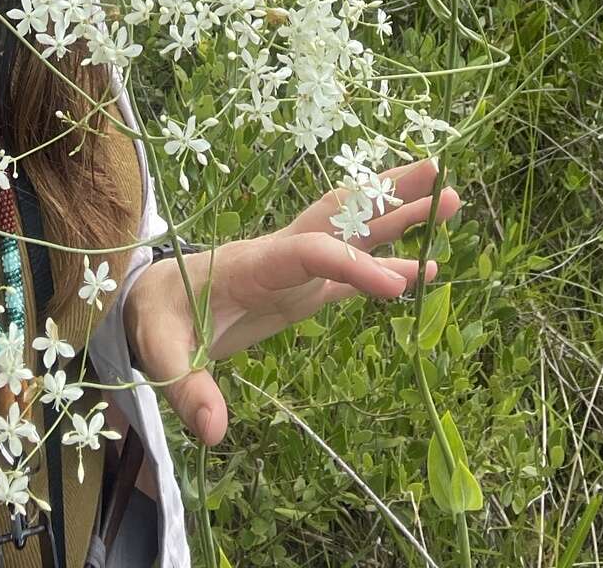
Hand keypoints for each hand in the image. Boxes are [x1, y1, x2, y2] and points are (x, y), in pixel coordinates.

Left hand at [120, 156, 459, 448]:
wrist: (151, 298)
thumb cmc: (157, 316)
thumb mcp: (161, 349)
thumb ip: (188, 386)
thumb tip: (214, 431)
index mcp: (254, 261)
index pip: (312, 251)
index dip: (355, 265)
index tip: (401, 286)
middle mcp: (282, 253)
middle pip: (343, 213)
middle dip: (390, 192)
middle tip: (442, 172)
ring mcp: (296, 267)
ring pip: (355, 232)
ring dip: (400, 214)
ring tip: (451, 198)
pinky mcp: (302, 288)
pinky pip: (353, 272)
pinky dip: (391, 265)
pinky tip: (428, 266)